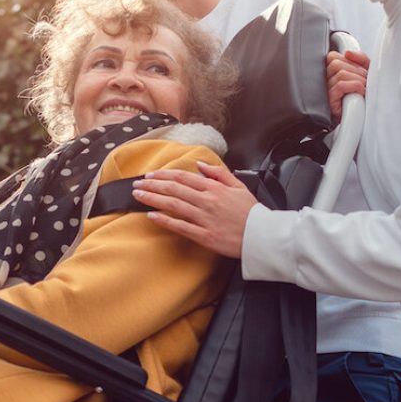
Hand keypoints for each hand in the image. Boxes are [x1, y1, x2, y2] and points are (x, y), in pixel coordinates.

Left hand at [132, 161, 257, 257]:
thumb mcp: (239, 186)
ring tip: (139, 195)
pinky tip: (152, 216)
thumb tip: (200, 165)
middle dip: (153, 185)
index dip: (164, 175)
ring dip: (153, 198)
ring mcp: (205, 218)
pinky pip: (181, 226)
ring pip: (174, 205)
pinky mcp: (205, 235)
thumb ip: (219, 174)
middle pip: (174, 189)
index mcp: (215, 188)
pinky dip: (165, 220)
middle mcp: (207, 201)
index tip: (151, 175)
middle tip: (137, 184)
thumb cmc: (251, 213)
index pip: (184, 177)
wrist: (263, 236)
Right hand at [326, 49, 368, 123]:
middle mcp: (325, 81)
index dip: (348, 60)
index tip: (359, 71)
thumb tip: (348, 53)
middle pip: (335, 63)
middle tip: (364, 81)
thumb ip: (360, 59)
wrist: (364, 119)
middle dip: (355, 70)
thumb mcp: (365, 73)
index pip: (332, 56)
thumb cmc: (364, 97)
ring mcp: (325, 92)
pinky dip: (355, 86)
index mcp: (331, 73)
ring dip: (358, 80)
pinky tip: (360, 93)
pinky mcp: (329, 102)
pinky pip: (340, 85)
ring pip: (340, 73)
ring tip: (363, 89)